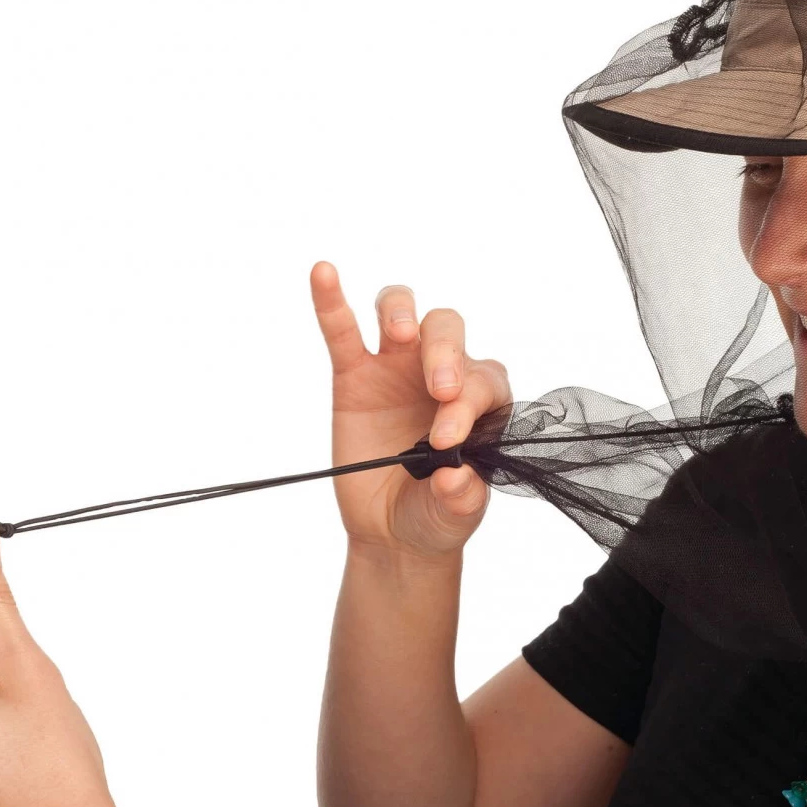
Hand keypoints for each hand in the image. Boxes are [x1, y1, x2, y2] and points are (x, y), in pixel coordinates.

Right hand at [309, 260, 513, 560]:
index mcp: (483, 399)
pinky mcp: (354, 374)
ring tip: (397, 333)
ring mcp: (396, 367)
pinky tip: (323, 273)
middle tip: (439, 393)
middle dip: (446, 354)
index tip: (445, 443)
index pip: (480, 382)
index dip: (466, 405)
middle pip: (447, 331)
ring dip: (401, 313)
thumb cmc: (436, 514)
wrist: (395, 533)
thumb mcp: (456, 515)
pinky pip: (342, 331)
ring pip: (402, 312)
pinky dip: (332, 301)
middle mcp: (443, 372)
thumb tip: (455, 476)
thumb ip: (463, 498)